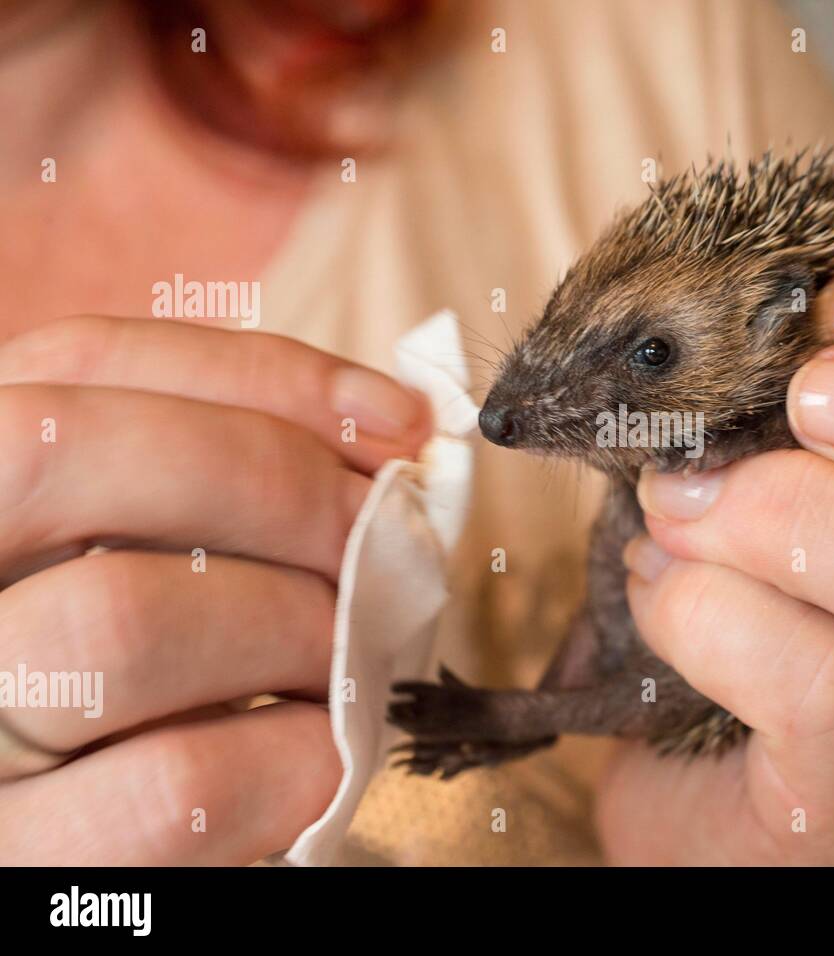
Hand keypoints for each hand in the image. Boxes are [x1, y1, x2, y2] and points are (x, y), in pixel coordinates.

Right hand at [0, 316, 428, 863]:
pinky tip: (324, 746)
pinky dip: (297, 754)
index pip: (81, 362)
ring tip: (348, 652)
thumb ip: (227, 472)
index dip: (262, 376)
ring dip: (295, 624)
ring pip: (121, 621)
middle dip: (278, 485)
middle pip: (71, 460)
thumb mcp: (155, 542)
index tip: (398, 423)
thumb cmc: (152, 673)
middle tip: (382, 538)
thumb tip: (392, 430)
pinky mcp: (21, 860)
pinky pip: (175, 786)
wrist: (102, 838)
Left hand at [598, 260, 833, 864]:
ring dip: (803, 516)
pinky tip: (660, 580)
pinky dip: (718, 609)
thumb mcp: (800, 454)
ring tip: (684, 497)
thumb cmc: (751, 578)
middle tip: (810, 399)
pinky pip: (832, 690)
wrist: (676, 760)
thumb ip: (824, 382)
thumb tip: (770, 312)